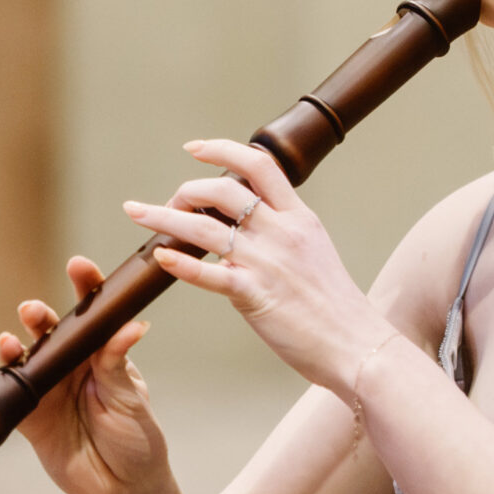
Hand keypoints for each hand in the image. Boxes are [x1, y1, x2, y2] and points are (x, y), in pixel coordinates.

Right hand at [0, 256, 170, 493]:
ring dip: (11, 347)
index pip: (92, 314)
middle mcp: (70, 366)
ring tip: (7, 342)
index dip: (84, 288)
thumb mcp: (131, 399)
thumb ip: (119, 365)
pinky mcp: (28, 418)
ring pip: (22, 361)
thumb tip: (130, 327)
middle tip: (34, 312)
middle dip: (40, 318)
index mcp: (101, 354)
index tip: (78, 267)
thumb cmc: (137, 439)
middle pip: (50, 333)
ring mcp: (46, 390)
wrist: (124, 489)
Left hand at [124, 139, 395, 391]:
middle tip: (170, 202)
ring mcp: (268, 262)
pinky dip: (181, 263)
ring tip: (137, 211)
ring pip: (205, 228)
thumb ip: (282, 234)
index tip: (193, 148)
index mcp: (299, 218)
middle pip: (223, 189)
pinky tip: (160, 257)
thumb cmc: (335, 308)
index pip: (260, 165)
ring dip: (164, 216)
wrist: (356, 345)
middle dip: (187, 190)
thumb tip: (243, 228)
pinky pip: (209, 274)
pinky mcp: (255, 295)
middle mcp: (282, 232)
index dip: (222, 150)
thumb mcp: (314, 253)